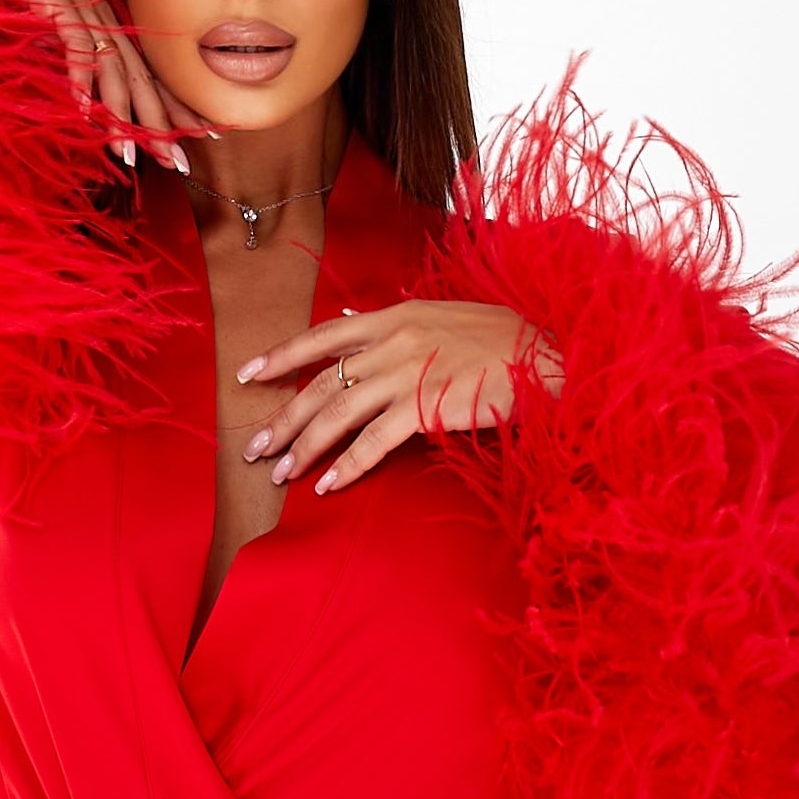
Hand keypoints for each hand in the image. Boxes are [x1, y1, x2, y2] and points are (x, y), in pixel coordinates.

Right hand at [4, 0, 215, 171]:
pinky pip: (75, 50)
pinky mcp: (61, 7)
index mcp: (117, 29)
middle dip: (162, 127)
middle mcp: (111, 26)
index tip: (204, 136)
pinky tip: (84, 114)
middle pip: (142, 83)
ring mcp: (88, 17)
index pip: (153, 75)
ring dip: (121, 117)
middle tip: (181, 164)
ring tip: (128, 154)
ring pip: (113, 74)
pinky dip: (80, 81)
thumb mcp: (68, 20)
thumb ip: (81, 52)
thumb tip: (87, 92)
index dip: (177, 108)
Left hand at [234, 298, 562, 495]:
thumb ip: (396, 321)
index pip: (324, 335)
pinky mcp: (427, 406)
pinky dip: (347, 465)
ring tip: (281, 472)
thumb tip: (357, 313)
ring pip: (338, 413)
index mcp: (395, 316)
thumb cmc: (502, 340)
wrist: (550, 357)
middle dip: (282, 417)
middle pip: (321, 382)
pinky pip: (374, 442)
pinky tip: (328, 484)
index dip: (283, 355)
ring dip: (304, 446)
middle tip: (254, 445)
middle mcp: (394, 341)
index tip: (249, 374)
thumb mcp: (443, 315)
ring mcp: (409, 373)